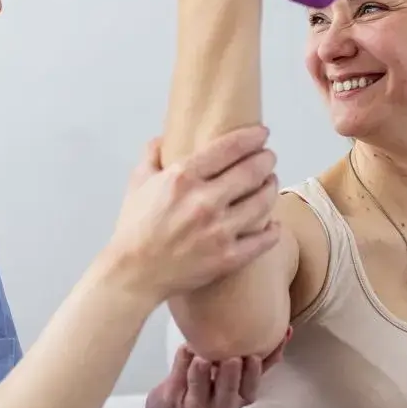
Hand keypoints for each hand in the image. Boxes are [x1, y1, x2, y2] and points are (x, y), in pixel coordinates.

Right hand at [107, 126, 279, 305]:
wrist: (133, 274)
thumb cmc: (134, 228)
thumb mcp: (137, 182)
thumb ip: (152, 155)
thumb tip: (163, 139)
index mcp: (182, 178)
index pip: (228, 148)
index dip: (251, 137)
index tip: (262, 134)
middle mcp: (204, 201)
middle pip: (252, 171)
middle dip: (266, 159)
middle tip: (268, 157)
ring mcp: (219, 231)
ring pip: (263, 202)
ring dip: (271, 188)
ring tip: (270, 183)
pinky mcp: (228, 257)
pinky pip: (264, 239)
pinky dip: (273, 229)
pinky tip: (272, 224)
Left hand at [142, 331, 290, 407]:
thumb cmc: (205, 392)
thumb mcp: (230, 382)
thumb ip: (247, 362)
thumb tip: (273, 330)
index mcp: (238, 399)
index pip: (255, 383)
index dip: (267, 362)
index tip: (271, 342)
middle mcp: (221, 406)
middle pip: (231, 392)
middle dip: (234, 376)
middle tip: (234, 359)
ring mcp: (196, 405)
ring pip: (201, 389)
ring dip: (203, 372)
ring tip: (204, 358)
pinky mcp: (173, 399)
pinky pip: (179, 376)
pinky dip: (183, 359)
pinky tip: (187, 347)